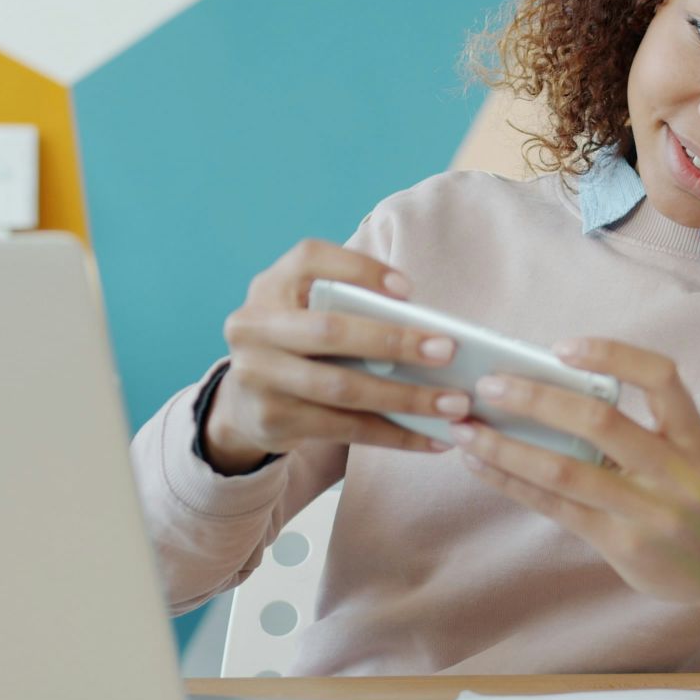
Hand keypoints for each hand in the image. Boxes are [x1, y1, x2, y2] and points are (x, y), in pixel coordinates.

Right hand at [201, 240, 473, 473]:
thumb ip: (353, 305)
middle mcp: (253, 326)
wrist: (246, 402)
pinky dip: (394, 435)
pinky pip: (344, 429)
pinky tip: (431, 439)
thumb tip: (428, 326)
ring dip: (405, 398)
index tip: (409, 290)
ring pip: (342, 388)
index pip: (311, 259)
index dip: (361, 270)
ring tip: (452, 404)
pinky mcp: (272, 419)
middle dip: (394, 341)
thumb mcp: (312, 311)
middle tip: (447, 351)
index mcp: (270, 286)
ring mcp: (257, 375)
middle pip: (330, 330)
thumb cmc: (302, 345)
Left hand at [451, 337, 699, 623]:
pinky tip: (479, 464)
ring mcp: (648, 511)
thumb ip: (640, 426)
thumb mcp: (688, 454)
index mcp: (693, 436)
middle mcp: (676, 471)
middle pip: (600, 422)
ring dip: (507, 445)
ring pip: (566, 470)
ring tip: (464, 427)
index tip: (561, 348)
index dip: (612, 355)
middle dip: (536, 399)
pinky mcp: (620, 542)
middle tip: (489, 385)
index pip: (661, 377)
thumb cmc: (694, 497)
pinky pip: (555, 506)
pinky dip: (512, 482)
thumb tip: (551, 388)